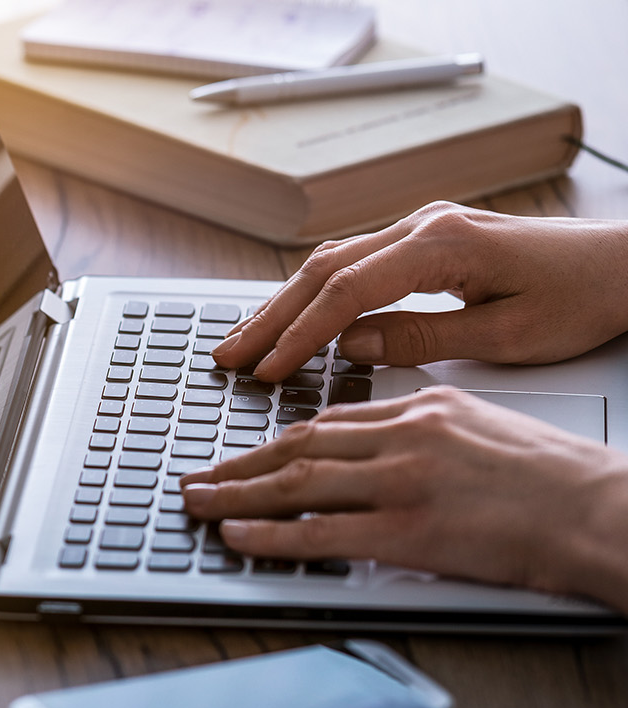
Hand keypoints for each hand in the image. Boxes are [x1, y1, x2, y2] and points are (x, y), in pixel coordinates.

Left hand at [179, 388, 627, 610]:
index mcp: (423, 407)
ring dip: (237, 494)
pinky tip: (237, 534)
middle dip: (240, 463)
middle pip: (300, 446)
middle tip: (199, 476)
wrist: (601, 510)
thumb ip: (425, 428)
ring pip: (297, 483)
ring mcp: (403, 481)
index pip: (329, 421)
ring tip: (198, 502)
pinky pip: (320, 532)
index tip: (245, 452)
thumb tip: (379, 442)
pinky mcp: (408, 528)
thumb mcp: (482, 425)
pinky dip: (269, 534)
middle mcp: (404, 435)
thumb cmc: (556, 478)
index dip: (277, 439)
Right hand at [212, 202, 627, 382]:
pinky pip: (353, 262)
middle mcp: (423, 226)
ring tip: (245, 340)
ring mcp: (421, 227)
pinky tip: (291, 315)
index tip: (269, 370)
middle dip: (271, 317)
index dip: (301, 335)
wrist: (625, 265)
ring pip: (330, 261)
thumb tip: (352, 346)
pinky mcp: (424, 238)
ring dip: (284, 303)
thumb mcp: (507, 336)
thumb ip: (421, 338)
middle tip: (229, 356)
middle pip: (323, 270)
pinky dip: (314, 291)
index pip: (348, 291)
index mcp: (442, 245)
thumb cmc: (582, 299)